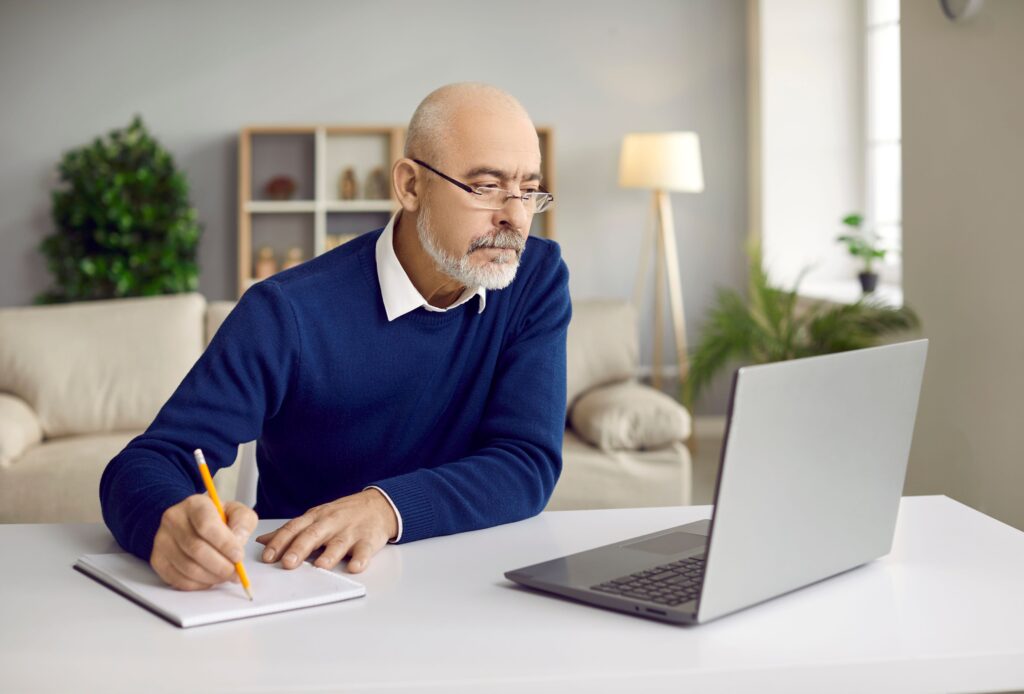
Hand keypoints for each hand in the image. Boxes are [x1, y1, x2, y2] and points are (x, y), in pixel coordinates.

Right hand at [149, 495, 258, 590]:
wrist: (192, 522)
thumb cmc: (217, 519)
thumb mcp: (236, 512)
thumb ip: (242, 523)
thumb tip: (238, 541)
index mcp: (194, 504)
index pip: (206, 525)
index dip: (224, 544)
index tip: (238, 556)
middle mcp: (173, 519)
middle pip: (196, 549)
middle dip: (221, 565)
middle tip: (235, 573)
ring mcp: (162, 540)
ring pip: (188, 567)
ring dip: (211, 577)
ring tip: (225, 575)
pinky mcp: (158, 559)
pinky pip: (178, 579)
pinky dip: (198, 584)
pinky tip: (210, 578)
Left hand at [255, 488, 397, 573]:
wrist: (378, 505)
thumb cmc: (342, 515)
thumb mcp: (315, 518)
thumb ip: (291, 530)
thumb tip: (263, 540)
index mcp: (315, 518)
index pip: (293, 529)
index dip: (280, 542)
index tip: (267, 557)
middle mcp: (331, 523)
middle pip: (313, 535)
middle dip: (299, 549)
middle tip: (288, 563)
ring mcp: (350, 531)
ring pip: (338, 543)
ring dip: (329, 554)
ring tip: (320, 566)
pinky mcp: (369, 539)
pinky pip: (365, 550)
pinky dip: (361, 559)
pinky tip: (355, 566)